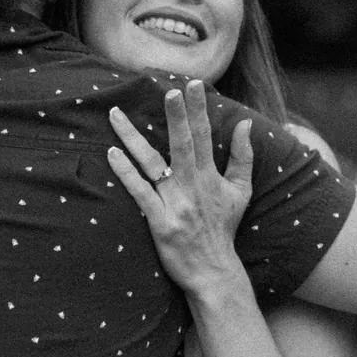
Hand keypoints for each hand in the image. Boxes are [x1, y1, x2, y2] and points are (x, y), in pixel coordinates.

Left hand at [107, 80, 254, 297]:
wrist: (213, 270)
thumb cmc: (224, 227)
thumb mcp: (241, 191)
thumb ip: (243, 156)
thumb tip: (244, 123)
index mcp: (210, 176)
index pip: (205, 136)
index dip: (198, 110)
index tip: (193, 85)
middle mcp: (192, 186)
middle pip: (183, 144)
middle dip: (177, 117)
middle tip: (170, 91)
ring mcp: (175, 203)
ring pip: (151, 163)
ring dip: (133, 137)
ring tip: (115, 114)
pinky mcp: (159, 221)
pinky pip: (139, 192)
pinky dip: (125, 172)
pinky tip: (112, 153)